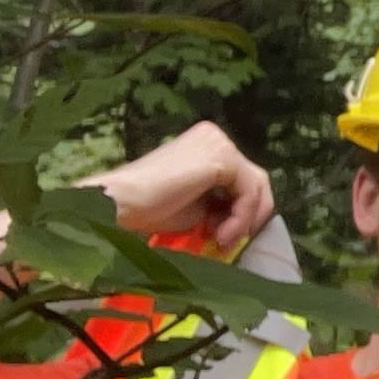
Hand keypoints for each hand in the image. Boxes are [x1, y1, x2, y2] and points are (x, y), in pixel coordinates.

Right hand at [89, 120, 275, 254]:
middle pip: (255, 180)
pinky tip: (220, 234)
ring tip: (221, 240)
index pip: (243, 178)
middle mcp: (216, 137)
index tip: (225, 237)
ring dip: (244, 220)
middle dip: (249, 216)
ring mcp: (219, 143)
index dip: (242, 211)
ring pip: (256, 186)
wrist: (122, 203)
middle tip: (228, 241)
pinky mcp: (221, 156)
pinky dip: (241, 218)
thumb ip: (222, 205)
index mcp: (207, 145)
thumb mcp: (198, 206)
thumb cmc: (149, 208)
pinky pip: (248, 191)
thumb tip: (246, 223)